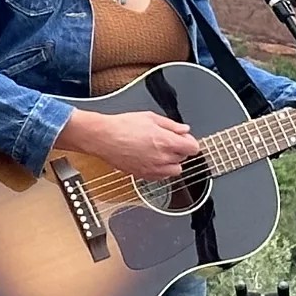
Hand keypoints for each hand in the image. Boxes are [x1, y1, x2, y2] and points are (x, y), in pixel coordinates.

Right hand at [52, 108, 202, 180]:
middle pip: (184, 158)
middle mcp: (162, 158)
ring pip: (175, 170)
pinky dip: (161, 170)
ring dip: (172, 162)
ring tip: (160, 152)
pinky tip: (151, 159)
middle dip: (179, 149)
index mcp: (166, 141)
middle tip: (167, 141)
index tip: (184, 138)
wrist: (103, 137)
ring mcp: (153, 169)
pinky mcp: (143, 176)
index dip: (189, 142)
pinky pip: (161, 177)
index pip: (193, 148)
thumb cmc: (122, 126)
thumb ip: (171, 125)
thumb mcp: (150, 117)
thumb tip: (184, 130)